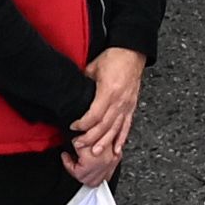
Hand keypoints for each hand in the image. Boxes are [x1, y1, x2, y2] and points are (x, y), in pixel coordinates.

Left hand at [67, 48, 144, 183]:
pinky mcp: (131, 106)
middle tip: (79, 145)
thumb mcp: (93, 68)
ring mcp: (126, 105)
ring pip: (115, 129)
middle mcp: (119, 101)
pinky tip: (117, 149)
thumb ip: (84, 83)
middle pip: (104, 126)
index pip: (94, 114)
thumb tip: (72, 93)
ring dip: (104, 142)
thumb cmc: (113, 58)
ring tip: (95, 152)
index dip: (83, 124)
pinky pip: (126, 126)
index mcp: (109, 91)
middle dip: (90, 137)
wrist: (132, 53)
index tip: (73, 127)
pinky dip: (121, 139)